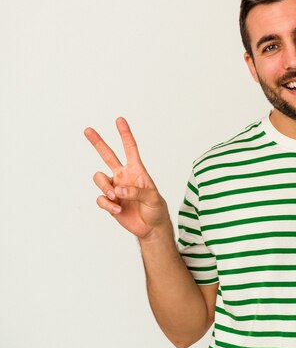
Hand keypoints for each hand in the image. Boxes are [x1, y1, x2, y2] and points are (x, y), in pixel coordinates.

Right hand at [84, 117, 169, 239]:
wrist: (151, 227)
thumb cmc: (156, 209)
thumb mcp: (153, 198)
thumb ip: (137, 192)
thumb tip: (118, 190)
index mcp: (136, 171)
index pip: (130, 149)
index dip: (125, 134)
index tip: (119, 119)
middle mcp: (123, 176)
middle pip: (107, 155)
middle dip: (98, 142)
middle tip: (88, 130)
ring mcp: (114, 188)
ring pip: (99, 179)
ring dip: (105, 188)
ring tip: (115, 198)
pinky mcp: (109, 202)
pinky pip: (100, 199)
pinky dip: (107, 204)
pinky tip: (118, 210)